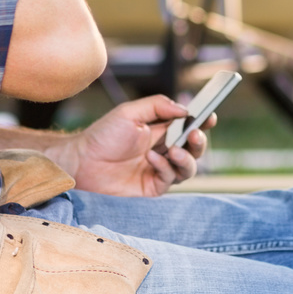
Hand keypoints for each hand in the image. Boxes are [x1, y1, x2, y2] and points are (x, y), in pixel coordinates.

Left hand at [46, 95, 211, 197]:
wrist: (81, 162)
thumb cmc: (103, 135)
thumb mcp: (129, 112)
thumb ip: (157, 106)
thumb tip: (184, 109)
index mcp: (162, 130)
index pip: (189, 126)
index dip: (202, 121)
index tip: (210, 115)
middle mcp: (165, 150)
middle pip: (194, 148)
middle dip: (200, 141)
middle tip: (195, 133)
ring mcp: (160, 170)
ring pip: (189, 167)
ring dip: (186, 157)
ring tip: (173, 149)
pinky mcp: (152, 187)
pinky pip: (170, 179)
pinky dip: (165, 167)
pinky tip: (152, 159)